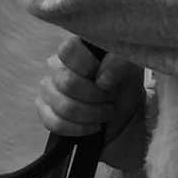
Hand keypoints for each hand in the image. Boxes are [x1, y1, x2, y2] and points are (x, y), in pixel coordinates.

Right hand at [36, 37, 147, 172]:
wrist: (123, 113)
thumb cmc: (124, 85)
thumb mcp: (130, 69)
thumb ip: (118, 64)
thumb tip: (101, 79)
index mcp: (77, 48)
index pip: (68, 50)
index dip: (87, 66)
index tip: (105, 78)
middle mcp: (58, 66)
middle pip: (67, 82)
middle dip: (94, 96)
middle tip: (110, 98)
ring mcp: (50, 90)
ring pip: (63, 106)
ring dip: (90, 114)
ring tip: (105, 112)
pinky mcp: (47, 112)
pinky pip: (53, 123)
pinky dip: (78, 128)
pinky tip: (93, 126)